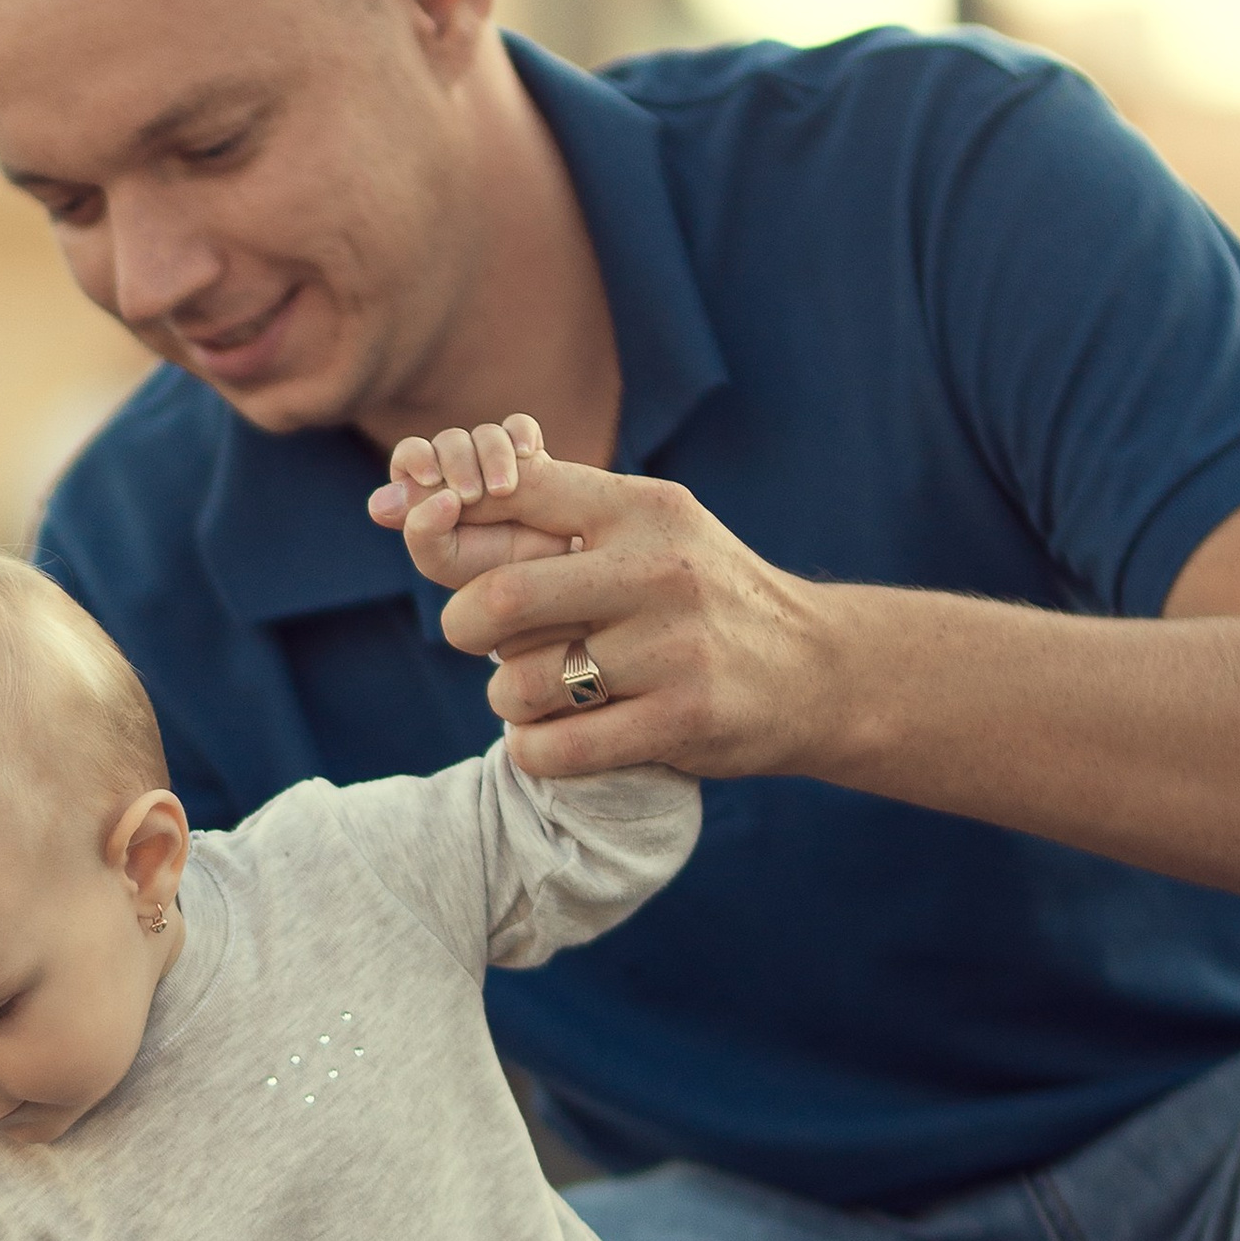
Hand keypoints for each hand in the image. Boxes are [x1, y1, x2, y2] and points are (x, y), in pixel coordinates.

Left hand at [369, 415, 578, 589]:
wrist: (539, 577)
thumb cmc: (481, 573)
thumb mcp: (441, 560)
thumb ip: (417, 530)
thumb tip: (399, 495)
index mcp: (425, 490)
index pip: (411, 454)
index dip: (417, 457)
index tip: (431, 478)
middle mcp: (457, 469)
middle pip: (449, 440)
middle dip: (457, 463)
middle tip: (471, 496)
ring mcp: (493, 459)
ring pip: (485, 433)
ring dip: (492, 456)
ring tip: (503, 491)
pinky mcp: (528, 454)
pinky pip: (520, 426)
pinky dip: (520, 434)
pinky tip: (527, 455)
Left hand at [369, 427, 832, 780]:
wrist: (816, 671)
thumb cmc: (700, 597)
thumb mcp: (648, 531)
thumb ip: (552, 513)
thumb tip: (423, 501)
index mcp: (642, 508)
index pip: (513, 489)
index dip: (445, 513)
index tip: (422, 532)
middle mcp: (659, 569)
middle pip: (500, 599)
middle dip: (461, 625)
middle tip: (473, 637)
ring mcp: (674, 648)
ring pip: (521, 682)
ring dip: (504, 697)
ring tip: (532, 693)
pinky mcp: (683, 720)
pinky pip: (558, 747)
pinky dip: (531, 751)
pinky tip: (545, 740)